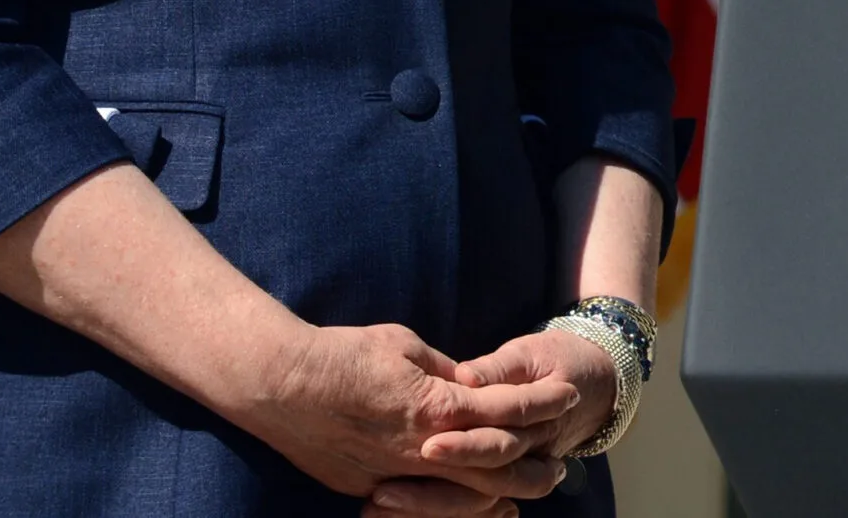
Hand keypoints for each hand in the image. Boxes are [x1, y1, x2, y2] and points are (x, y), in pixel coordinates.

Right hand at [231, 321, 580, 506]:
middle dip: (534, 466)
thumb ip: (443, 372)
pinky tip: (478, 506)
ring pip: (464, 497)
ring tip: (531, 491)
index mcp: (434, 405)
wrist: (280, 385)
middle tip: (562, 466)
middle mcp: (421, 448)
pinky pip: (425, 508)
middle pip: (495, 467)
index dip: (540, 403)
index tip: (567, 395)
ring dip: (503, 495)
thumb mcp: (404, 346)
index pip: (503, 411)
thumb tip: (469, 385)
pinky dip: (458, 509)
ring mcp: (394, 475)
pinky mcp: (370, 490)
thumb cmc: (343, 354)